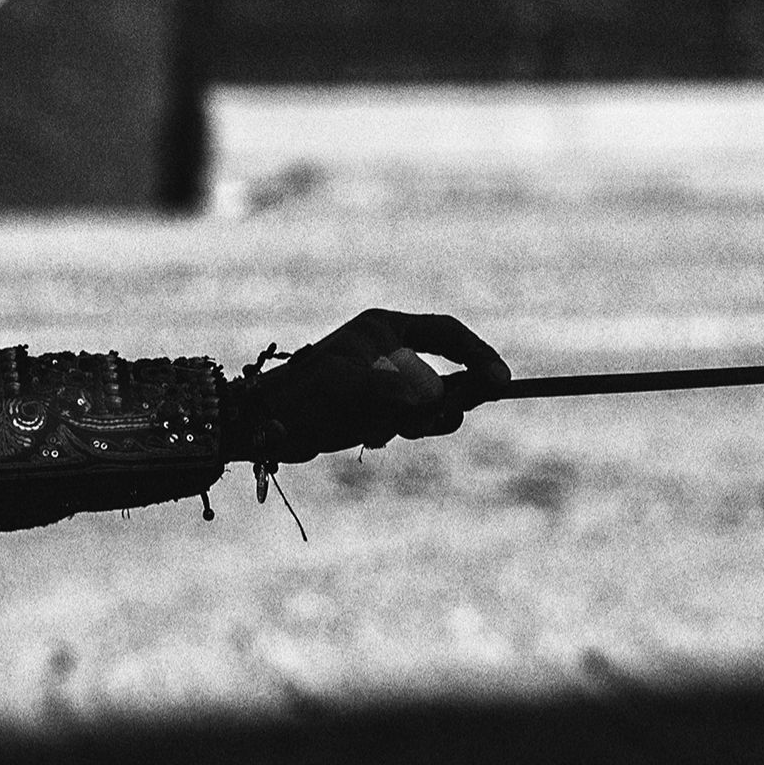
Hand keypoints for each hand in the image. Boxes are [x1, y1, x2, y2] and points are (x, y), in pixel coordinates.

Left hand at [245, 309, 510, 465]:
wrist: (262, 425)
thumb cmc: (308, 398)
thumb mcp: (366, 392)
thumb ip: (412, 391)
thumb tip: (451, 399)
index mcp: (385, 328)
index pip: (448, 334)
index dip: (479, 356)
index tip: (502, 384)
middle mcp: (387, 350)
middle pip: (446, 371)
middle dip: (444, 400)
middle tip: (434, 419)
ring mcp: (382, 380)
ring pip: (429, 403)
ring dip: (417, 422)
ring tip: (382, 429)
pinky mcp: (373, 408)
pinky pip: (408, 422)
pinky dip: (398, 431)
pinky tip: (366, 436)